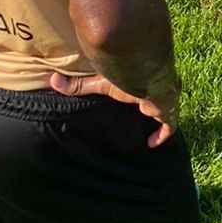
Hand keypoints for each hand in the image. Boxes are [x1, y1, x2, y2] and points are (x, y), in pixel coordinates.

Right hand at [48, 70, 180, 147]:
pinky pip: (168, 127)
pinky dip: (161, 135)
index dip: (138, 89)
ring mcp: (165, 101)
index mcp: (142, 78)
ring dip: (156, 117)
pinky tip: (151, 144)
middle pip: (155, 95)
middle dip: (150, 103)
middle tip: (139, 112)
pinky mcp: (168, 113)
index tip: (132, 96)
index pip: (141, 83)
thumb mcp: (100, 83)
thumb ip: (78, 85)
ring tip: (144, 129)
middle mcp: (155, 88)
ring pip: (163, 110)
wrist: (151, 81)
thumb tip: (52, 80)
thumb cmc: (127, 78)